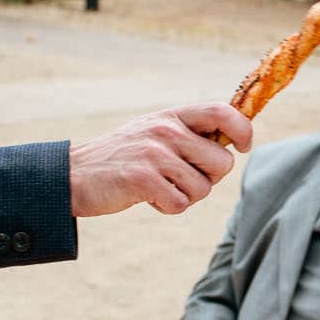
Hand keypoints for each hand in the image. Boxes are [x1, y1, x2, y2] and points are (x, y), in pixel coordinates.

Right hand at [67, 102, 252, 216]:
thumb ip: (190, 134)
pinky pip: (180, 204)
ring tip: (159, 186)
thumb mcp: (155, 133)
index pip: (222, 112)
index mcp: (172, 116)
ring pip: (203, 188)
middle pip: (223, 162)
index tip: (244, 146)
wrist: (75, 174)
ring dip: (185, 196)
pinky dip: (167, 207)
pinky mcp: (143, 179)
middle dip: (208, 178)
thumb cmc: (124, 157)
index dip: (243, 130)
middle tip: (180, 178)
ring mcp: (154, 153)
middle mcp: (166, 130)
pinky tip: (147, 197)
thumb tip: (234, 143)